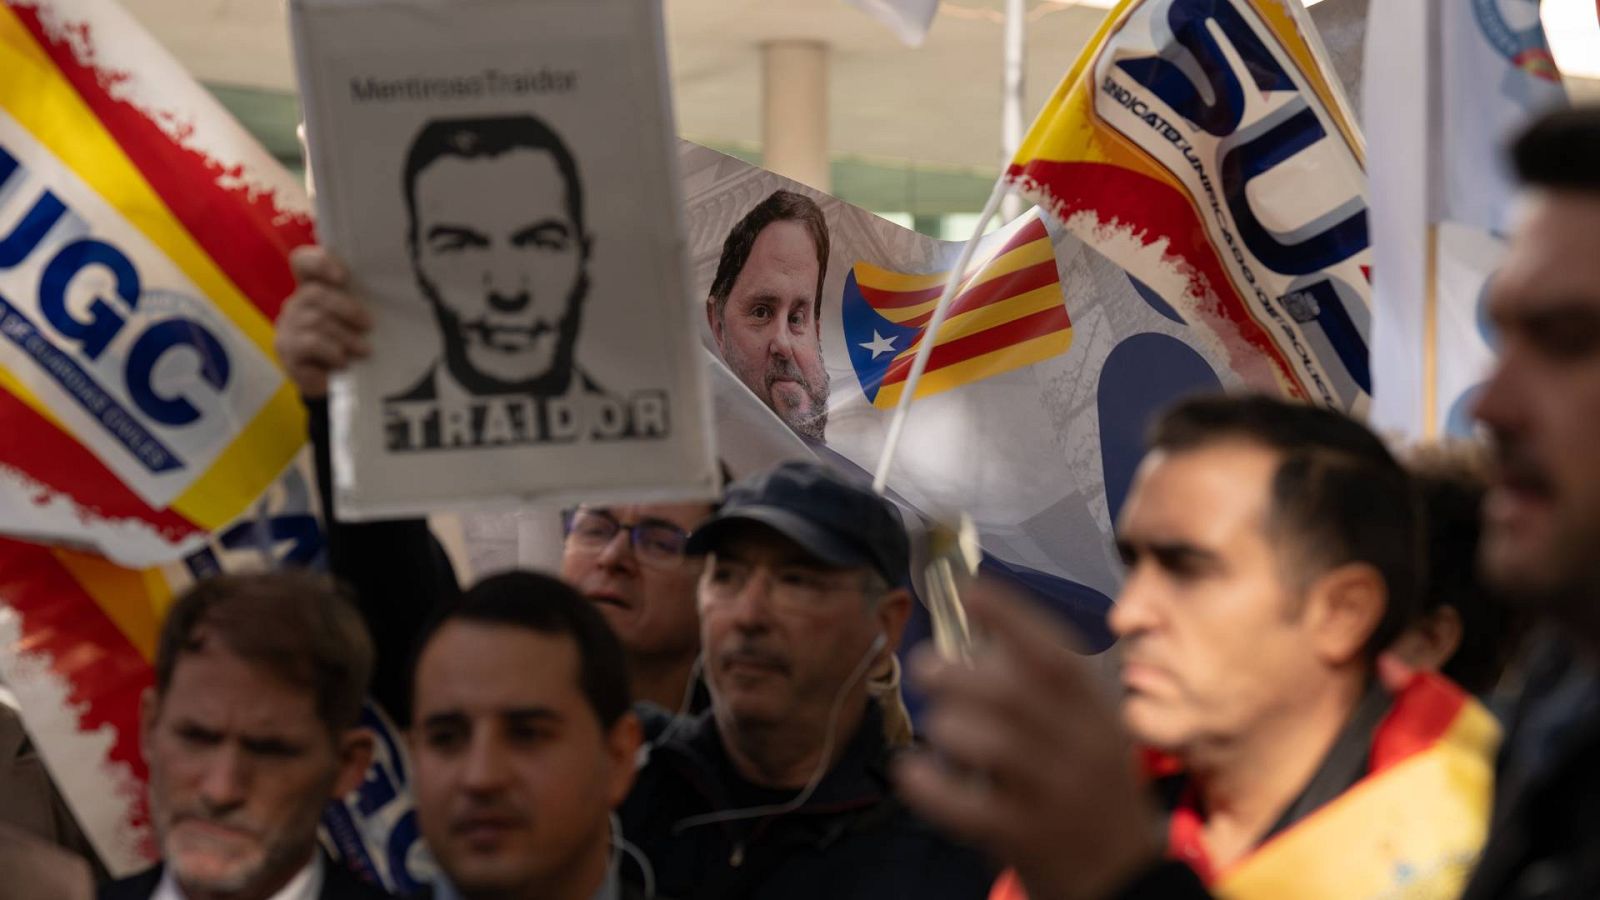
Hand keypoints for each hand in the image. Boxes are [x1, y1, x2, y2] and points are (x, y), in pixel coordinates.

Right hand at [274, 245, 371, 398]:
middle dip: (347, 308)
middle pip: (315, 293)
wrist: (330, 383)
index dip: (320, 262)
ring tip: (365, 350)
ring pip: (317, 321)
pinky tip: (344, 362)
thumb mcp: (353, 322)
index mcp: (311, 288)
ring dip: (346, 337)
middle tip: (369, 325)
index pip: (303, 261)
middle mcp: (295, 303)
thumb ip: (357, 305)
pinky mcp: (286, 349)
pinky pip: (311, 344)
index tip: (344, 277)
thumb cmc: (346, 345)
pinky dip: (332, 352)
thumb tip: (383, 300)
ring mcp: (287, 326)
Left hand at [894, 584, 1161, 899]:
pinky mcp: (1030, 840)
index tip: (969, 590)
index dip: (1011, 617)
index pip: (1055, 655)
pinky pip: (970, 808)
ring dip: (949, 725)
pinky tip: (911, 771)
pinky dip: (931, 786)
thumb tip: (976, 636)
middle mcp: (1083, 748)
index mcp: (1095, 713)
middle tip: (925, 666)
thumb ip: (1045, 691)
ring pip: (994, 745)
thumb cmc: (1092, 790)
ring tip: (937, 725)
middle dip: (959, 673)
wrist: (1124, 881)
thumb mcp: (1089, 732)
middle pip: (1016, 695)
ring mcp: (1058, 796)